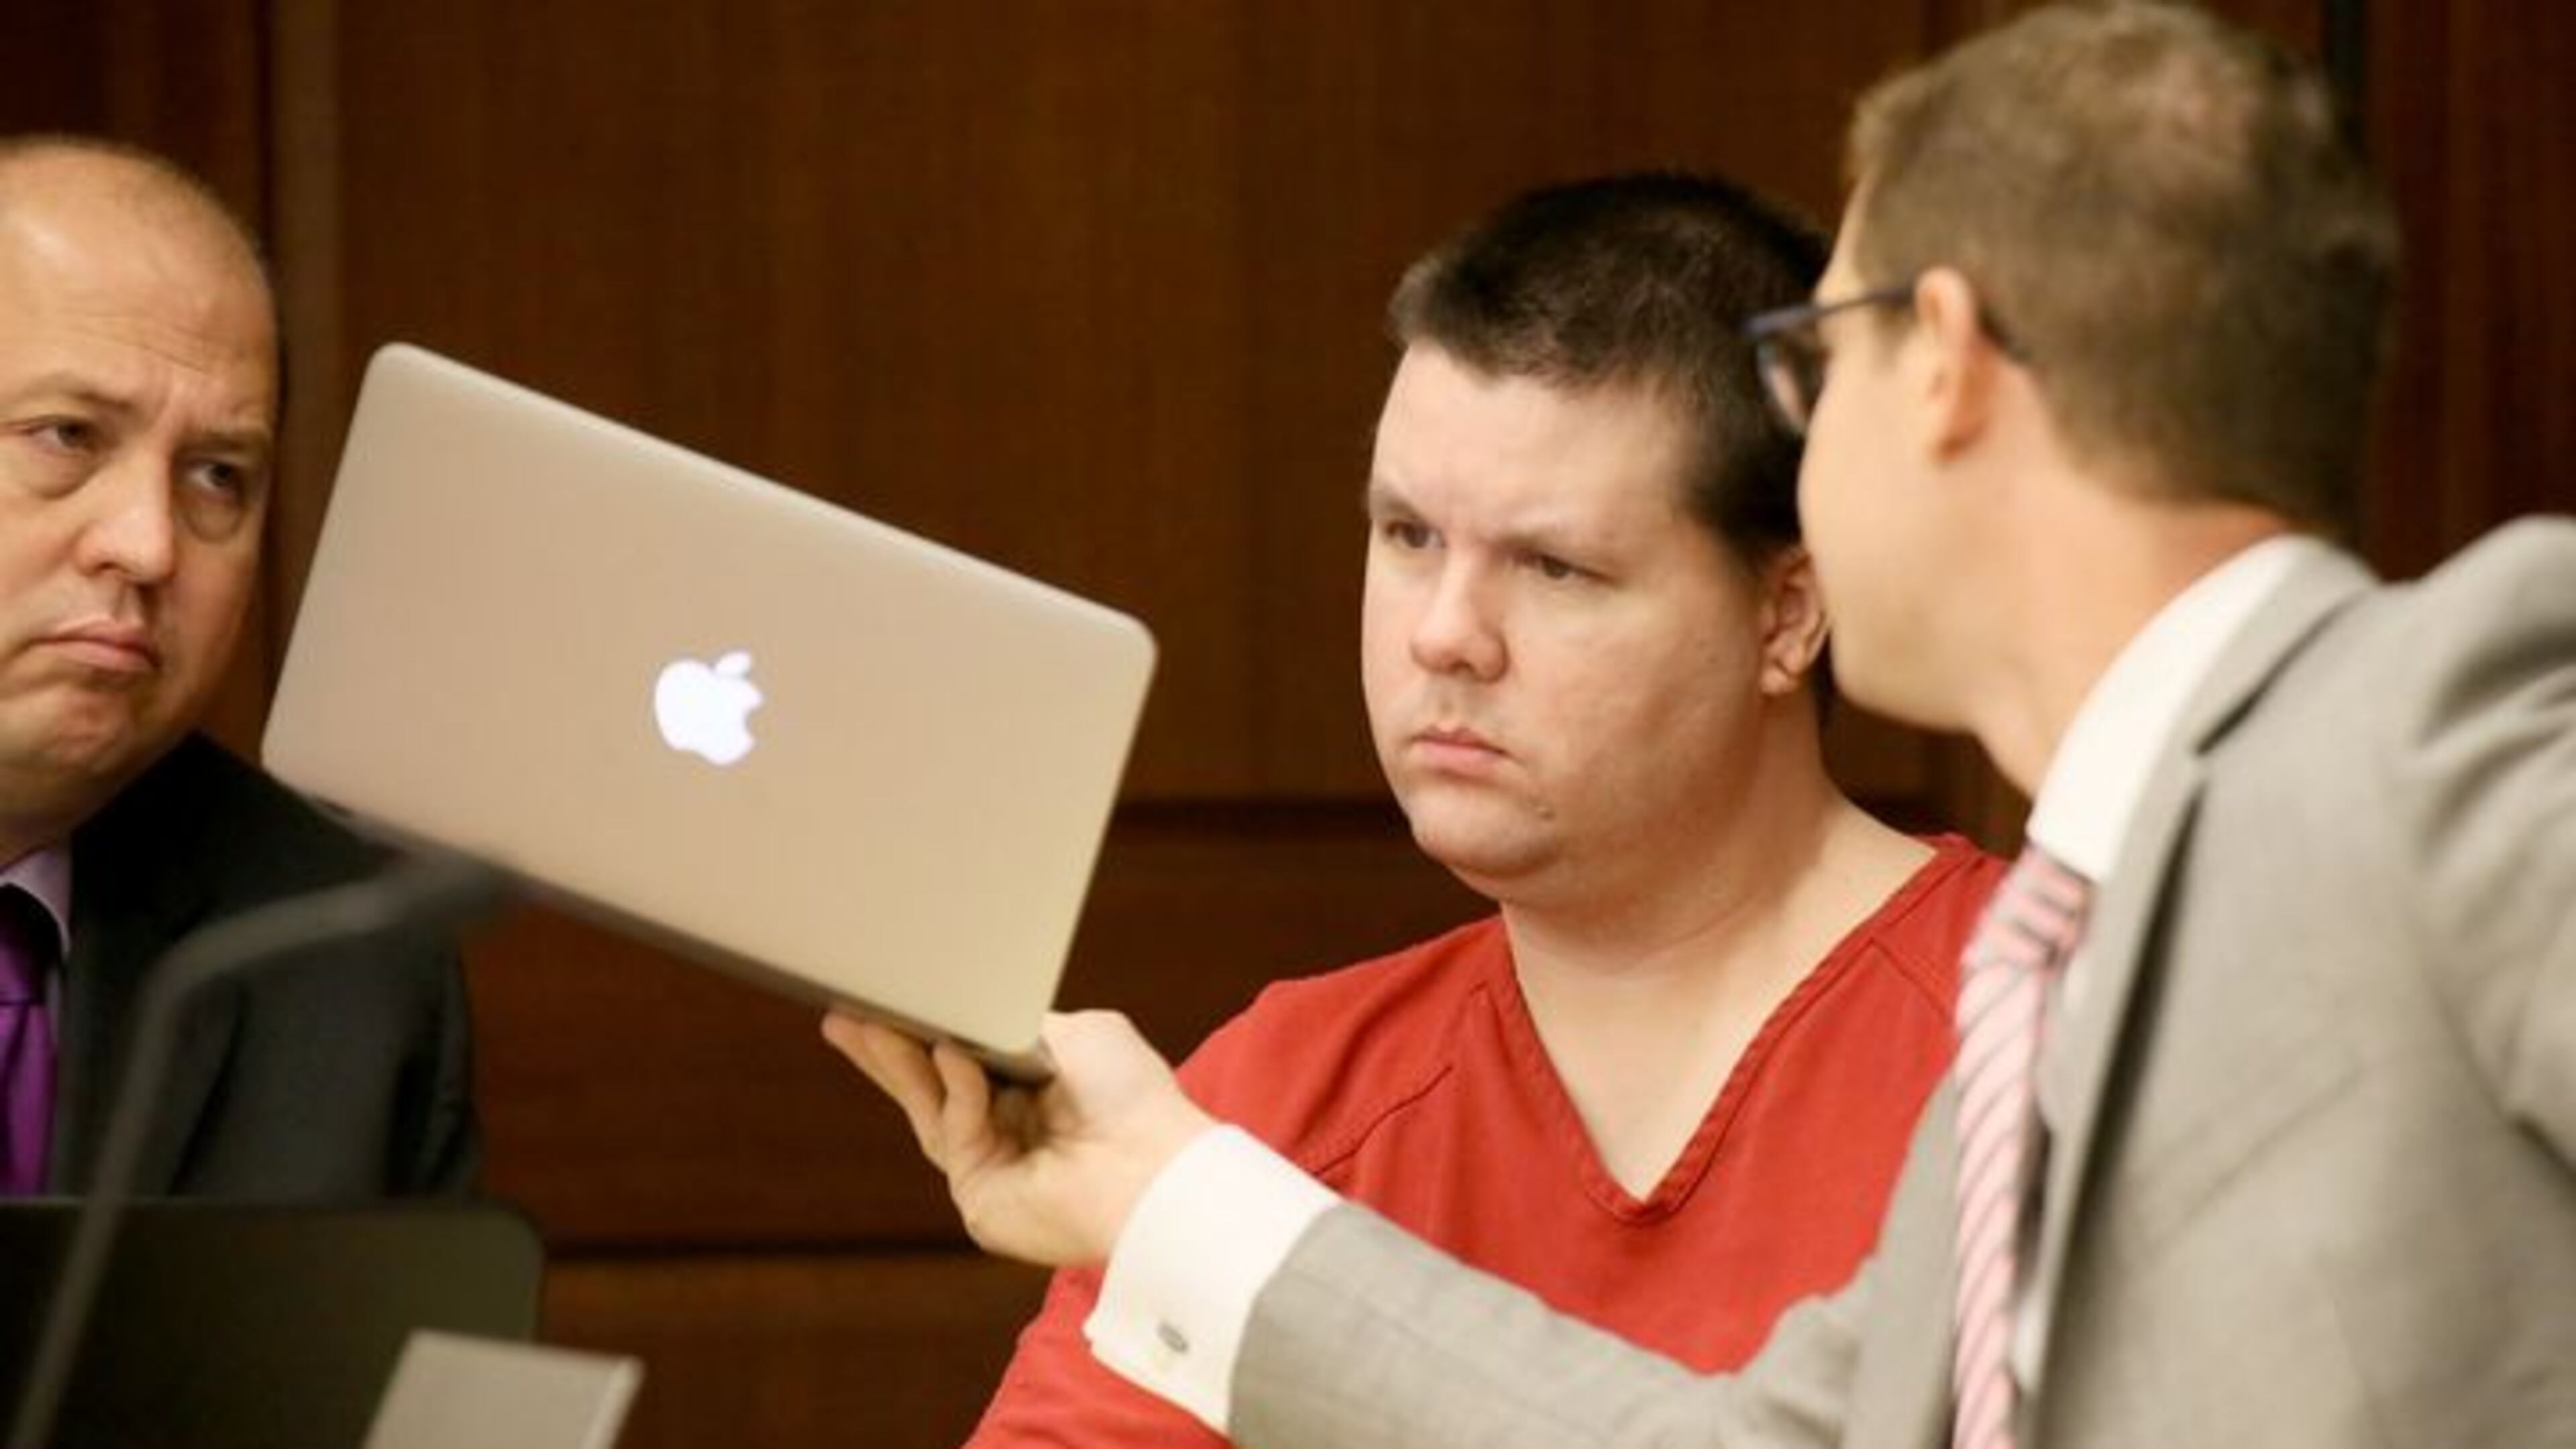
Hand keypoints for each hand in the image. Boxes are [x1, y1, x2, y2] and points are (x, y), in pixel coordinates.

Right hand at [824, 1008, 1214, 1265]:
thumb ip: (1022, 1021)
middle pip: (931, 1087)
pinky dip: (956, 1089)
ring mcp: (990, 1170)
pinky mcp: (980, 1198)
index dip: (927, 1031)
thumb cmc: (1134, 1098)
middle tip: (843, 1011)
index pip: (965, 1061)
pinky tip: (947, 1050)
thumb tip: (980, 1009)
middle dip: (887, 1048)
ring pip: (929, 1109)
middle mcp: (1009, 1134)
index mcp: (1035, 1094)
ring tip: (861, 1020)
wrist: (1153, 1165)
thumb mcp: (1079, 1034)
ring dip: (896, 1062)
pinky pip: (956, 1131)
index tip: (889, 998)